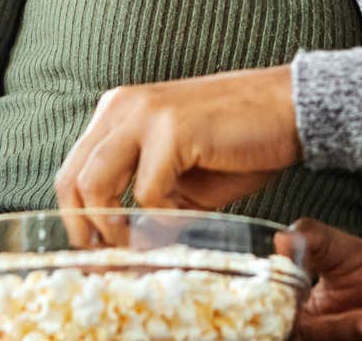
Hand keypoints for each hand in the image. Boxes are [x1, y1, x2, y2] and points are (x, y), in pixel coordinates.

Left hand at [55, 66, 299, 243]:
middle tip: (118, 254)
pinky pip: (147, 192)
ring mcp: (144, 114)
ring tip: (150, 240)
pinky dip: (164, 218)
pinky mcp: (172, 128)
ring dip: (121, 227)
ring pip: (96, 185)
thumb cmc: (239, 143)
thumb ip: (142, 195)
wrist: (290, 109)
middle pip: (73, 180)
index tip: (98, 249)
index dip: (78, 219)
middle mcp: (122, 106)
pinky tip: (187, 217)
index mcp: (118, 111)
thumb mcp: (178, 172)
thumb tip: (122, 242)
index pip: (71, 171)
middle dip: (90, 229)